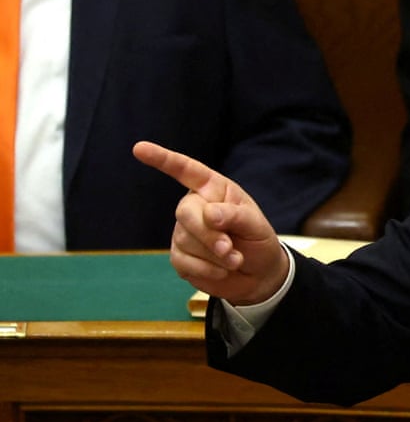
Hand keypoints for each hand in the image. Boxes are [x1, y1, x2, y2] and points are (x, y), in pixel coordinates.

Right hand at [132, 141, 289, 305]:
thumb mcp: (256, 225)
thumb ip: (235, 216)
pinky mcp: (179, 256)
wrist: (259, 273)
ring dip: (215, 256)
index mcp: (212, 189)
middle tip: (230, 248)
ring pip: (187, 241)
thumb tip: (209, 214)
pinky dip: (207, 270)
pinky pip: (184, 262)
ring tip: (234, 259)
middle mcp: (194, 206)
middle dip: (209, 234)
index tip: (139, 148)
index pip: (186, 170)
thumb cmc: (257, 240)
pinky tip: (222, 271)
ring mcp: (183, 232)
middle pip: (185, 213)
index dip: (163, 159)